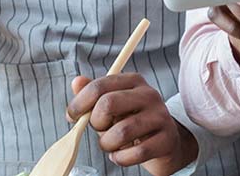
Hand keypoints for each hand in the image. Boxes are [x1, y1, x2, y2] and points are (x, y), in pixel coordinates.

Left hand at [66, 74, 197, 175]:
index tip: (72, 116)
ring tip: (110, 145)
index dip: (79, 103)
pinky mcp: (167, 140)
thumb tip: (76, 82)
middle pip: (108, 104)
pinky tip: (121, 156)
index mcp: (133, 81)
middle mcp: (148, 95)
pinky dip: (122, 158)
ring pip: (122, 131)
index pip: (99, 86)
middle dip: (96, 122)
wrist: (165, 144)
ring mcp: (160, 116)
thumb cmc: (132, 123)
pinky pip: (137, 152)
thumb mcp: (111, 107)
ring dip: (108, 144)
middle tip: (99, 130)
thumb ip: (93, 94)